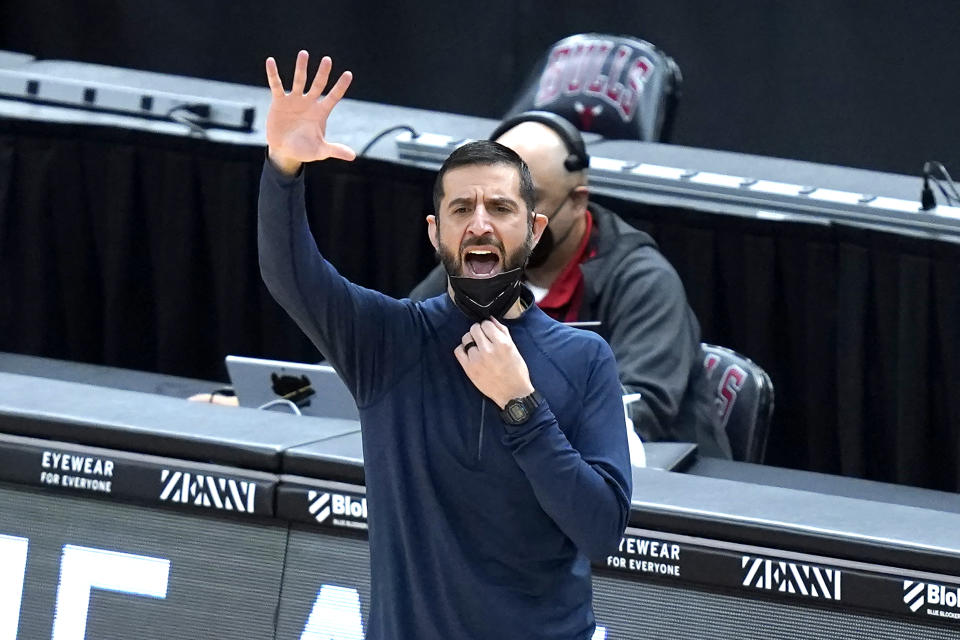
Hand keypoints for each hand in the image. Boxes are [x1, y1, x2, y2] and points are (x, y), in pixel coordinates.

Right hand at [264, 50, 356, 173]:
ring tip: (304, 53)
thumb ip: (334, 149)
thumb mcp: (320, 150)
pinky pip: (276, 85)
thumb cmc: (304, 150)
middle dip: (323, 73)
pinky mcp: (279, 102)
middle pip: (318, 84)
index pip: (334, 96)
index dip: (340, 86)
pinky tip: (270, 61)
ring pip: (299, 80)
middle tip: (327, 60)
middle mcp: (309, 103)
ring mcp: (294, 100)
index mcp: (321, 113)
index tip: (348, 74)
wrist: (284, 151)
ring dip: (301, 68)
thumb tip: (352, 156)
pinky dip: (273, 74)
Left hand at [454, 318, 534, 408]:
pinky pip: (458, 351)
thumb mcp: (514, 348)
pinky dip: (462, 349)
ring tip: (477, 347)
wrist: (512, 393)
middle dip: (478, 331)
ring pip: (466, 338)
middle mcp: (488, 350)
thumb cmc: (516, 371)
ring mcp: (477, 359)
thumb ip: (502, 331)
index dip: (487, 326)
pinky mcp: (469, 369)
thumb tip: (490, 318)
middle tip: (482, 339)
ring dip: (471, 340)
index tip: (488, 332)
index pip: (486, 323)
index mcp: (502, 343)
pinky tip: (469, 353)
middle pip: (474, 329)